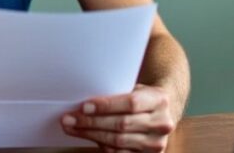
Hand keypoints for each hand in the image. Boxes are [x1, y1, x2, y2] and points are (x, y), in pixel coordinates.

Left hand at [60, 84, 174, 151]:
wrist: (163, 111)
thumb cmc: (143, 97)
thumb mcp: (135, 88)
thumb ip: (117, 94)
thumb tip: (85, 103)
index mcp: (159, 100)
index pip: (130, 103)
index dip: (106, 106)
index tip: (85, 106)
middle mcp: (162, 123)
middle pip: (122, 125)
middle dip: (92, 122)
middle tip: (70, 118)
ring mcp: (156, 143)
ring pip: (118, 142)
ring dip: (91, 135)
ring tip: (73, 127)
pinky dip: (101, 146)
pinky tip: (88, 137)